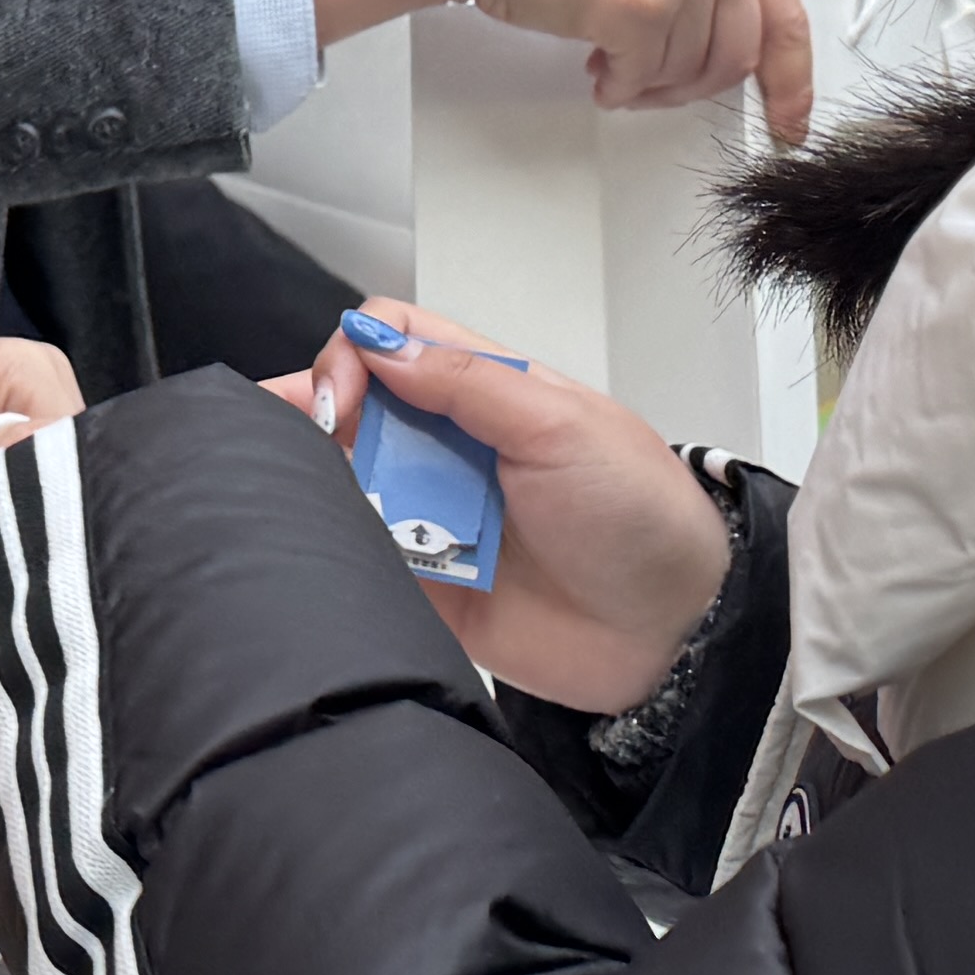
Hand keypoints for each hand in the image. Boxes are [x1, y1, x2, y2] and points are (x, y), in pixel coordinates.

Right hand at [281, 301, 729, 709]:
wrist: (672, 634)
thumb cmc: (639, 515)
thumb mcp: (560, 424)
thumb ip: (465, 380)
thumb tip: (375, 346)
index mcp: (488, 392)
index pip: (393, 340)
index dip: (353, 355)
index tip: (343, 397)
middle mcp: (451, 448)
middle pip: (353, 411)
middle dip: (314, 417)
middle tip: (302, 440)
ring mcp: (434, 517)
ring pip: (345, 484)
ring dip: (323, 486)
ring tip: (306, 498)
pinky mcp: (425, 587)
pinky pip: (361, 559)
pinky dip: (340, 552)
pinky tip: (329, 549)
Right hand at [464, 0, 816, 135]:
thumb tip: (734, 40)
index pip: (788, 14)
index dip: (791, 81)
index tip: (789, 114)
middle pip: (740, 54)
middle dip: (694, 84)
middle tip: (659, 86)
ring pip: (691, 71)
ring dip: (649, 82)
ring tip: (614, 60)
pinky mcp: (644, 7)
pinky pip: (645, 78)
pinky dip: (619, 84)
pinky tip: (598, 63)